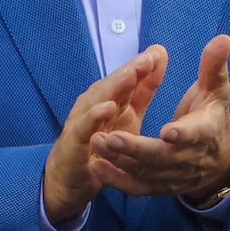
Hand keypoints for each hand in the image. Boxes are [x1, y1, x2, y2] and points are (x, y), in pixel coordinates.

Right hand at [43, 45, 166, 224]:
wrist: (69, 177)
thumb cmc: (101, 143)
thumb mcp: (127, 116)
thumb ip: (142, 91)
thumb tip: (157, 59)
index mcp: (110, 100)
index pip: (127, 80)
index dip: (142, 66)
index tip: (160, 52)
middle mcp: (94, 105)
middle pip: (113, 85)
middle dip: (130, 70)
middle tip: (148, 58)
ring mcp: (82, 122)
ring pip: (98, 100)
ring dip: (114, 86)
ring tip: (131, 74)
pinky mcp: (73, 141)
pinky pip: (84, 128)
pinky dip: (94, 116)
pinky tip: (108, 108)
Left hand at [89, 35, 229, 202]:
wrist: (218, 159)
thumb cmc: (210, 116)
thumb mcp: (216, 90)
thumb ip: (214, 67)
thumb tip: (222, 38)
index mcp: (205, 131)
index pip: (196, 135)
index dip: (183, 134)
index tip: (167, 131)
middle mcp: (189, 158)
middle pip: (164, 158)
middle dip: (137, 149)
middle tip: (111, 137)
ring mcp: (173, 175)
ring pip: (146, 173)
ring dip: (120, 161)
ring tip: (95, 143)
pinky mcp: (159, 186)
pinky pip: (138, 188)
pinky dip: (117, 181)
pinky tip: (95, 167)